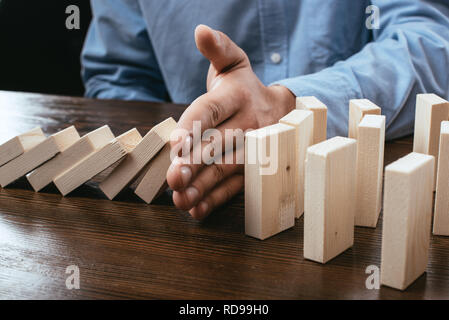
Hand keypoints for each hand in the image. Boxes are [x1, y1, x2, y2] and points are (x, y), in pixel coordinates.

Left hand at [167, 24, 294, 219]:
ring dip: (204, 187)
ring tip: (182, 200)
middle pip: (219, 144)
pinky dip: (216, 200)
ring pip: (227, 169)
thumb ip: (217, 48)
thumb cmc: (245, 87)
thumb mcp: (234, 62)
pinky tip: (197, 210)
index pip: (212, 109)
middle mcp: (248, 123)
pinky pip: (236, 186)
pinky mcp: (253, 169)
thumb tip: (200, 30)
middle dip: (196, 162)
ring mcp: (252, 149)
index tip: (175, 142)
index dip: (193, 124)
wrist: (284, 109)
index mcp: (237, 96)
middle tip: (175, 177)